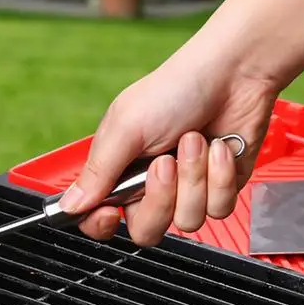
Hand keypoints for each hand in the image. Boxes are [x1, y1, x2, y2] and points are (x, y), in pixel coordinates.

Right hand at [58, 55, 278, 246]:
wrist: (234, 74)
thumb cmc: (176, 90)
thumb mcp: (125, 128)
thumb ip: (97, 172)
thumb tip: (69, 205)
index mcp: (117, 171)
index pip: (97, 219)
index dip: (102, 225)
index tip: (110, 212)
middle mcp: (149, 186)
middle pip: (145, 230)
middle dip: (159, 198)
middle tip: (163, 162)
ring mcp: (186, 190)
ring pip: (186, 221)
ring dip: (193, 178)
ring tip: (193, 140)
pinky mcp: (219, 189)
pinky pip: (218, 209)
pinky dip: (219, 176)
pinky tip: (219, 147)